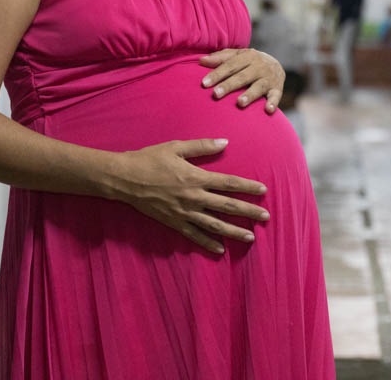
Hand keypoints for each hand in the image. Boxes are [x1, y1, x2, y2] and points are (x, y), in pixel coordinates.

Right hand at [113, 139, 269, 253]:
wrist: (124, 178)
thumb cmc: (149, 159)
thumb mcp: (176, 147)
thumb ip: (202, 146)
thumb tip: (225, 142)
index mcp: (195, 177)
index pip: (228, 183)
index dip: (247, 186)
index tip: (263, 190)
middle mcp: (193, 197)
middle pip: (227, 206)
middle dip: (248, 211)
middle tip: (266, 217)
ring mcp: (184, 212)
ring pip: (214, 224)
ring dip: (234, 231)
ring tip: (250, 237)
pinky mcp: (173, 223)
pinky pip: (194, 235)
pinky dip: (207, 243)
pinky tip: (220, 249)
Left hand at [200, 49, 284, 113]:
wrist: (277, 65)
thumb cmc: (250, 62)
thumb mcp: (238, 56)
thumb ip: (220, 58)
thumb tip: (201, 60)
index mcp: (248, 56)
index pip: (230, 65)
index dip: (217, 74)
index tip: (204, 83)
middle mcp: (259, 66)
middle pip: (242, 77)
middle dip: (229, 85)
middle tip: (216, 94)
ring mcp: (269, 78)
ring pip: (258, 87)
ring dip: (249, 95)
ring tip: (239, 103)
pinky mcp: (277, 89)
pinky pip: (276, 96)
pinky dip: (273, 103)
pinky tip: (268, 110)